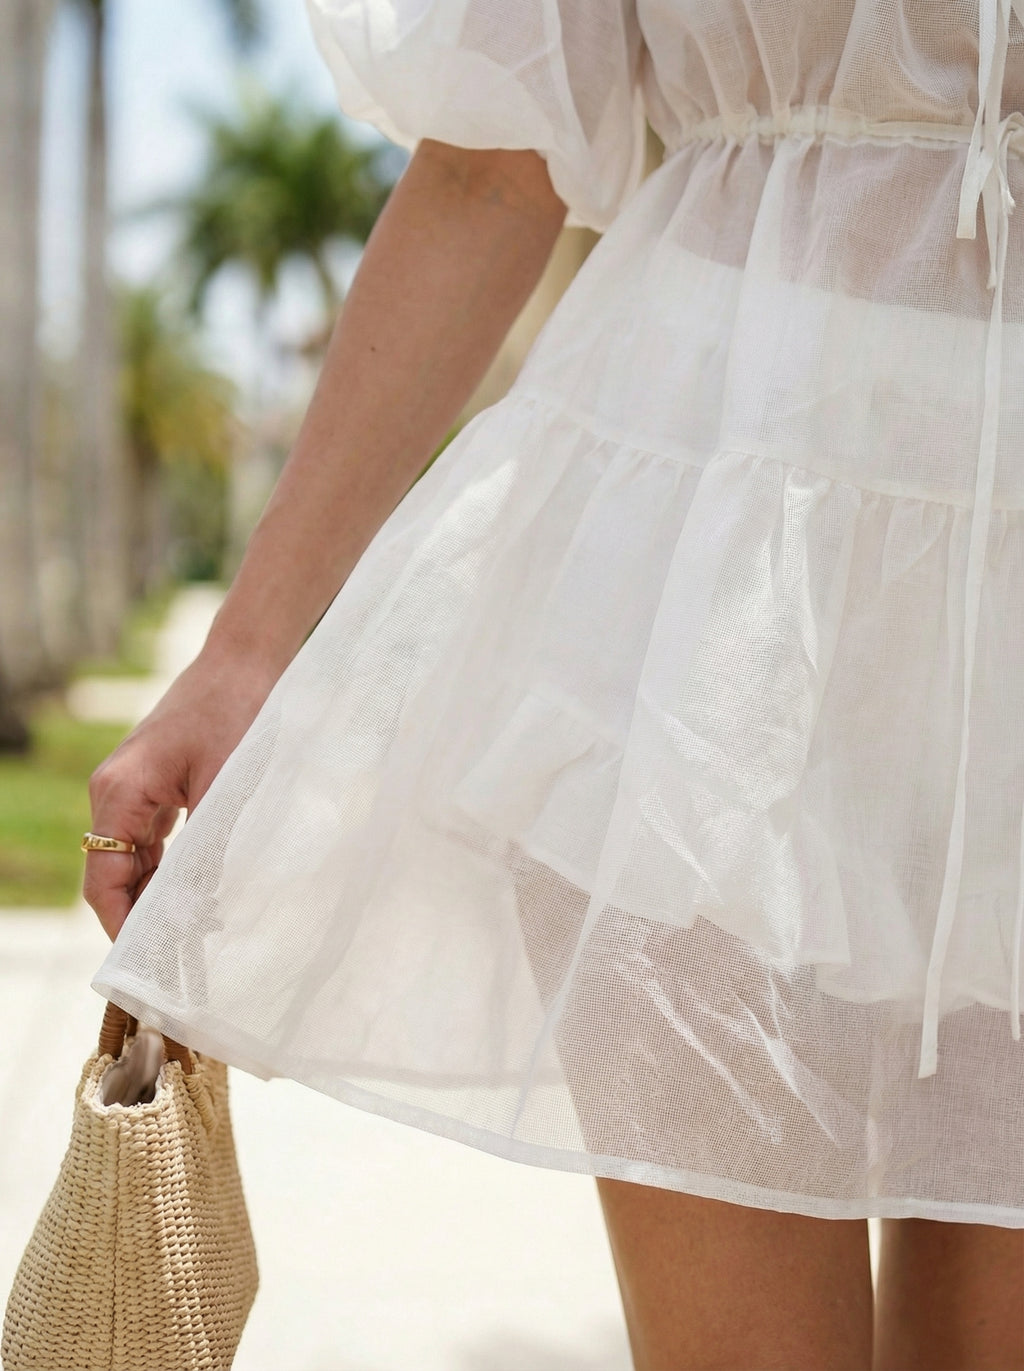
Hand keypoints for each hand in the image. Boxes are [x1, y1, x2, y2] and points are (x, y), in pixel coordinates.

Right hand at [84, 649, 278, 940]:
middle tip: (176, 967)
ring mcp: (133, 790)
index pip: (104, 881)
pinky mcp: (156, 787)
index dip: (122, 929)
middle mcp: (114, 794)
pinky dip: (170, 874)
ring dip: (160, 902)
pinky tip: (197, 901)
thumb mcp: (225, 786)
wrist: (244, 661)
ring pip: (134, 863)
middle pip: (115, 877)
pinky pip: (153, 843)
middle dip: (143, 923)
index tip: (146, 967)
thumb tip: (199, 910)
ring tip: (190, 945)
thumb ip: (206, 848)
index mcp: (119, 793)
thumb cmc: (235, 712)